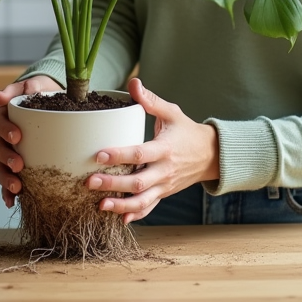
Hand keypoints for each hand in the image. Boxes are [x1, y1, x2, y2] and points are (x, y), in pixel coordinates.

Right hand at [0, 75, 63, 208]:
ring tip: (17, 186)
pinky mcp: (17, 168)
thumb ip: (25, 87)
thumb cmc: (46, 95)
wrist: (61, 107)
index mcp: (6, 115)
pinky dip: (6, 192)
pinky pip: (7, 182)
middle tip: (18, 163)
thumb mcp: (39, 86)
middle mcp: (4, 136)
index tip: (17, 137)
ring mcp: (9, 153)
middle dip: (4, 156)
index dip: (3, 130)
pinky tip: (11, 201)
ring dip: (4, 177)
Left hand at [86, 77, 218, 223]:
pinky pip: (150, 208)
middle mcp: (165, 170)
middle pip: (138, 182)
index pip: (140, 154)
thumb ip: (150, 100)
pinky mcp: (164, 194)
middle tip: (89, 182)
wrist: (211, 155)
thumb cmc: (187, 131)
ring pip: (143, 200)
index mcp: (165, 149)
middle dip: (113, 184)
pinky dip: (136, 215)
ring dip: (121, 205)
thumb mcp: (172, 113)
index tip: (99, 155)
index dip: (119, 155)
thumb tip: (133, 83)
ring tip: (100, 205)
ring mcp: (165, 186)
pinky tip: (120, 219)